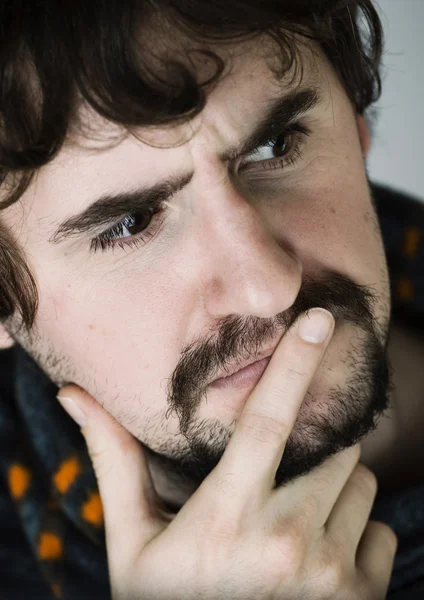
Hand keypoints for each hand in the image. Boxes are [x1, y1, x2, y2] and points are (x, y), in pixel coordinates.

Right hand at [57, 308, 396, 599]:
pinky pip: (380, 529)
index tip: (320, 320)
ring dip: (335, 489)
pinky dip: (356, 533)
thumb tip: (74, 395)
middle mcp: (285, 541)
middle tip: (276, 485)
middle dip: (315, 450)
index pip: (266, 421)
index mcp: (225, 516)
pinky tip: (317, 564)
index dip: (293, 363)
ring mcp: (330, 575)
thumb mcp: (134, 539)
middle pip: (334, 449)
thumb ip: (115, 459)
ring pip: (360, 483)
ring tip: (291, 525)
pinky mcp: (363, 599)